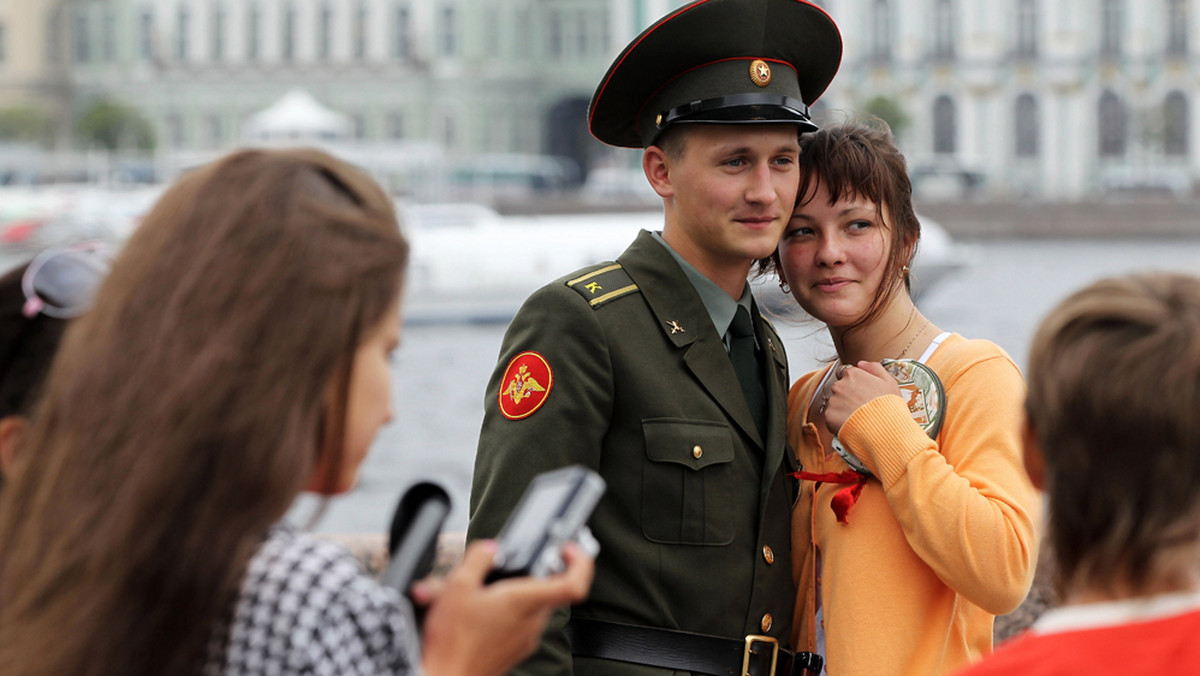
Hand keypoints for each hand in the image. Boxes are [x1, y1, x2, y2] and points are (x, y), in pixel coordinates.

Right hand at [419, 539, 594, 675]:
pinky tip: (480, 612)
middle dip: (532, 573)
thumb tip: (490, 548)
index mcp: (525, 602)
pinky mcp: (515, 650)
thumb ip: (478, 559)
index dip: (579, 562)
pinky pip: (520, 623)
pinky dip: (506, 612)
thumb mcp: (458, 587)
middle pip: (550, 590)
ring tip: (483, 590)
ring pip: (532, 606)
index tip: (567, 549)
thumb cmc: (453, 641)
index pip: (574, 584)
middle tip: (510, 564)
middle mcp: (532, 622)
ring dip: (515, 593)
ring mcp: (525, 639)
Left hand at [824, 361, 901, 435]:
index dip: (852, 383)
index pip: (844, 373)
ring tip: (858, 417)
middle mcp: (840, 385)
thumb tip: (861, 363)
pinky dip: (838, 421)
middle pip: (839, 388)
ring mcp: (833, 400)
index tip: (859, 392)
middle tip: (860, 407)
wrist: (884, 429)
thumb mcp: (889, 382)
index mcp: (853, 374)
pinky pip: (831, 417)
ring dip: (842, 409)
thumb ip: (874, 368)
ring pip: (835, 403)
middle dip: (847, 396)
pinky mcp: (829, 416)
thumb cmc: (889, 406)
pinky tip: (852, 424)